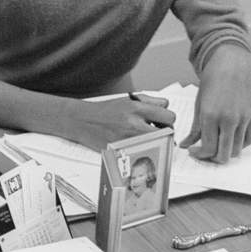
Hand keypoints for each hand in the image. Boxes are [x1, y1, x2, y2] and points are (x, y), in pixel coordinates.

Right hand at [52, 93, 174, 150]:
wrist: (82, 120)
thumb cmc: (105, 110)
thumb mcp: (127, 99)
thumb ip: (150, 101)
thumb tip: (165, 107)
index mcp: (136, 108)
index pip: (168, 115)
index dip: (167, 119)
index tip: (162, 121)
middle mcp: (133, 124)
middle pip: (168, 131)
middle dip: (165, 131)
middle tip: (157, 131)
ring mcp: (128, 139)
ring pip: (158, 144)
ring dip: (156, 141)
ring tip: (147, 138)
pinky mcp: (122, 151)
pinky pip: (143, 152)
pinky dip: (144, 150)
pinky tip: (137, 145)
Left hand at [181, 45, 250, 162]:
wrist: (233, 66)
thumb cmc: (212, 83)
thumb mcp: (199, 105)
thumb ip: (194, 129)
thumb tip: (185, 145)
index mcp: (211, 116)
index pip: (207, 149)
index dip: (199, 155)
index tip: (194, 151)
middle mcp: (229, 119)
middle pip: (223, 155)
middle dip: (212, 159)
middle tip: (206, 153)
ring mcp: (244, 118)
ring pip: (236, 150)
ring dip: (226, 152)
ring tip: (218, 144)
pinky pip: (248, 140)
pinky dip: (239, 144)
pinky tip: (230, 139)